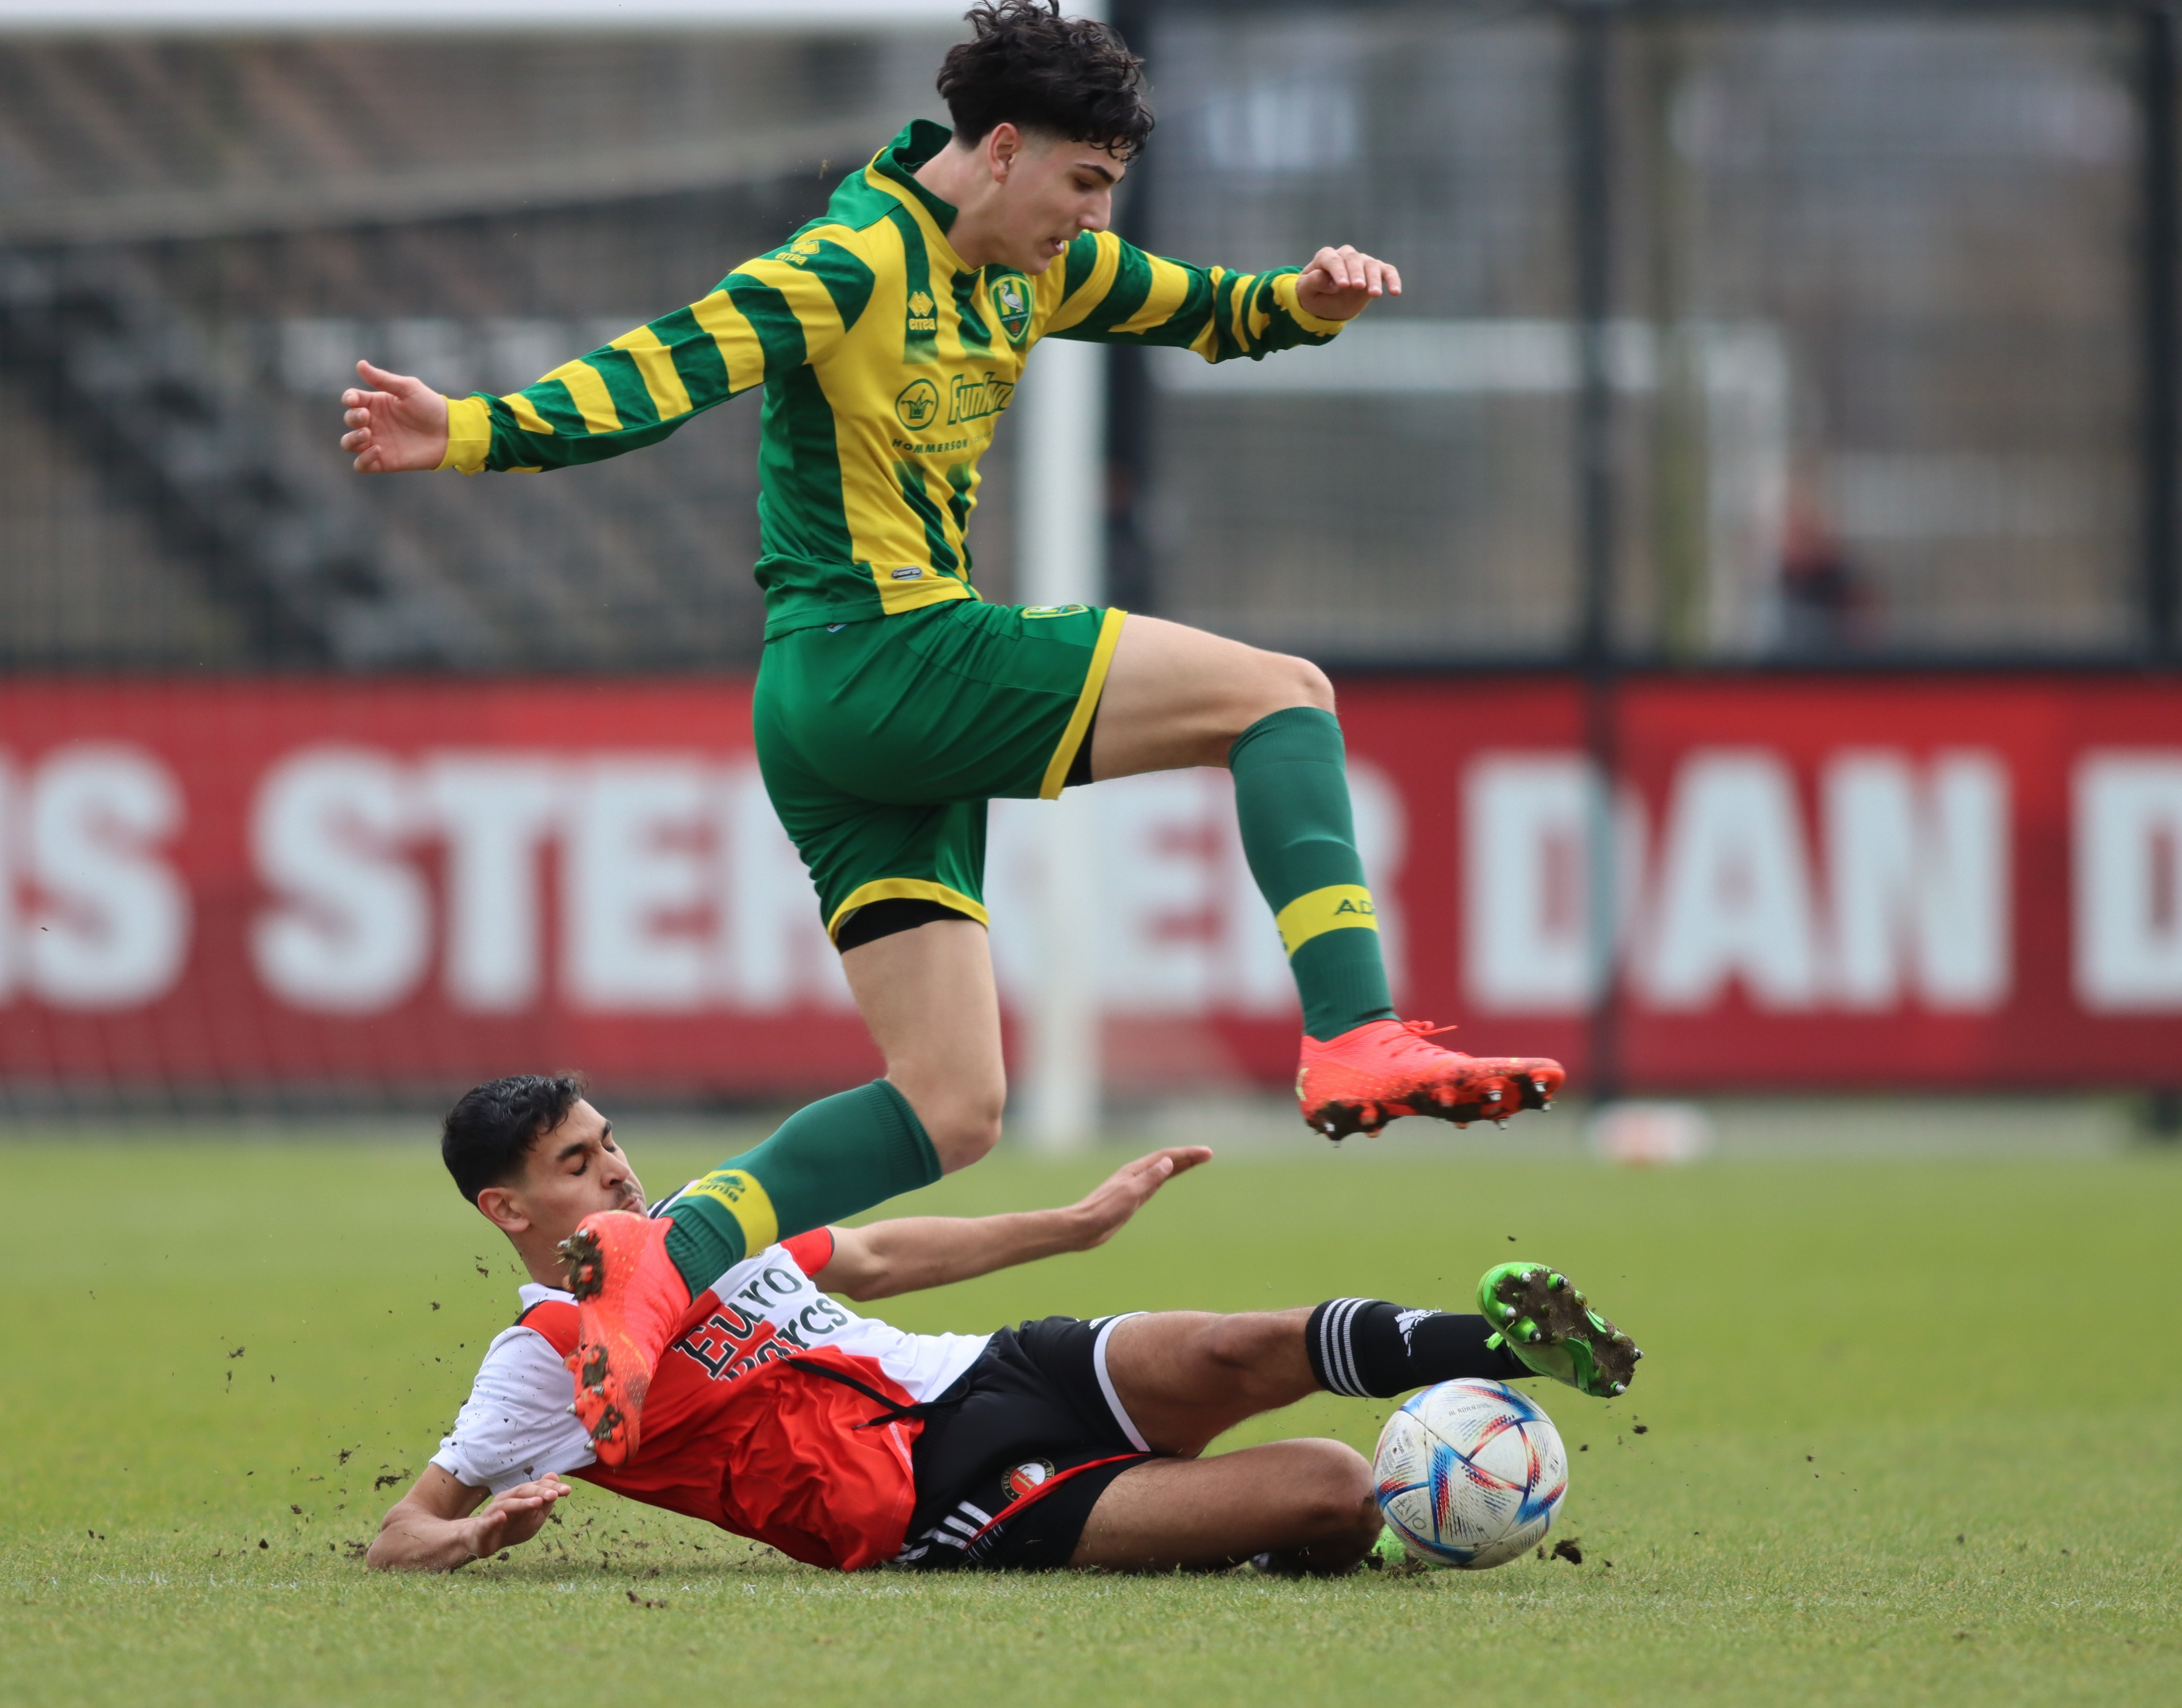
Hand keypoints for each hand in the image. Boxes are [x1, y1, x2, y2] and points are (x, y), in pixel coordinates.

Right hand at [341, 359, 450, 472]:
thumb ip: (383, 379)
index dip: (348, 399)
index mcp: (376, 404)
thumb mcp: (408, 388)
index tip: (354, 400)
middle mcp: (374, 423)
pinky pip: (361, 465)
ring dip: (352, 439)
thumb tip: (360, 364)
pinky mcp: (385, 461)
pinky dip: (363, 460)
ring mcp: (378, 442)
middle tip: (366, 417)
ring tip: (367, 434)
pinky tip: (377, 450)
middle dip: (352, 418)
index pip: (352, 400)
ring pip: (349, 444)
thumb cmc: (431, 407)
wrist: (450, 433)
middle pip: (349, 421)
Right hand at [459, 1475, 569, 1559]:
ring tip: (537, 1502)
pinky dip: (495, 1518)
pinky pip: (489, 1520)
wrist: (485, 1541)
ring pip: (508, 1503)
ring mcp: (494, 1511)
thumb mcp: (534, 1517)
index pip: (537, 1487)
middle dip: (540, 1492)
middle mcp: (507, 1498)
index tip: (568, 1490)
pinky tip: (502, 1516)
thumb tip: (555, 1476)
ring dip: (523, 1503)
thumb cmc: (513, 1527)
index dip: (552, 1487)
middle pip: (524, 1491)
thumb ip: (545, 1501)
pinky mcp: (483, 1526)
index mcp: (521, 1496)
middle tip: (555, 1494)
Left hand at [1069, 1146, 1212, 1249]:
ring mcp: (1134, 1186)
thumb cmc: (1103, 1211)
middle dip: (1187, 1156)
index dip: (1188, 1154)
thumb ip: (1149, 1179)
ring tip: (1195, 1160)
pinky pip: (1155, 1183)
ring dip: (1179, 1164)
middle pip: (1165, 1161)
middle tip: (1207, 1154)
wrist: (1082, 1227)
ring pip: (1161, 1171)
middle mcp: (1135, 1175)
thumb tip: (1168, 1162)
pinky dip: (1167, 1177)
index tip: (1207, 1153)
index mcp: (1135, 1171)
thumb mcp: (1130, 1194)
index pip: (1166, 1157)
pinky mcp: (1132, 1199)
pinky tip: (1170, 1176)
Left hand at [1294, 245, 1401, 322]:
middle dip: (1356, 272)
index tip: (1342, 285)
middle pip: (1353, 259)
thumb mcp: (1305, 292)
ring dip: (1374, 278)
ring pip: (1371, 264)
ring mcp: (1362, 262)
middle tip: (1358, 287)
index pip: (1333, 260)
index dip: (1338, 271)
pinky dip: (1392, 279)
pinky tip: (1395, 292)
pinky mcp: (1375, 271)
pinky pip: (1387, 271)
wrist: (1325, 303)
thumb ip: (1313, 283)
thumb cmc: (1313, 295)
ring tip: (1375, 294)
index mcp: (1326, 257)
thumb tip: (1332, 283)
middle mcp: (1345, 255)